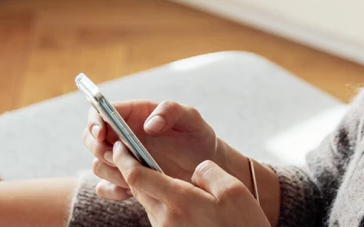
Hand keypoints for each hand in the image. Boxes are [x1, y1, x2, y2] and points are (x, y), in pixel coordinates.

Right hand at [81, 100, 220, 199]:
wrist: (204, 165)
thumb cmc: (196, 135)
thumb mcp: (190, 117)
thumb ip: (170, 111)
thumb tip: (148, 124)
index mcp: (132, 115)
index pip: (100, 112)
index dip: (95, 121)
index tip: (101, 133)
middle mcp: (122, 136)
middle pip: (91, 139)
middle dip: (98, 148)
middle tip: (117, 157)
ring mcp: (123, 160)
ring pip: (98, 165)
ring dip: (109, 171)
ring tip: (133, 175)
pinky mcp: (126, 180)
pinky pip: (105, 188)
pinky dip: (112, 191)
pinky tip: (131, 192)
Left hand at [111, 140, 268, 226]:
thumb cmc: (243, 226)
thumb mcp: (234, 191)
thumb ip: (208, 172)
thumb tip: (195, 170)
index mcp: (179, 203)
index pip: (136, 176)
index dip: (124, 158)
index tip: (121, 144)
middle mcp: (166, 220)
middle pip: (137, 189)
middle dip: (130, 169)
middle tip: (131, 150)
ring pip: (148, 202)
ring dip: (146, 186)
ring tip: (154, 171)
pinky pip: (158, 215)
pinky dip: (159, 201)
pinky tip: (175, 197)